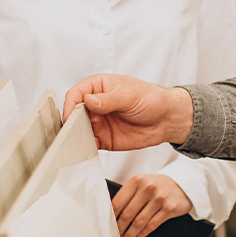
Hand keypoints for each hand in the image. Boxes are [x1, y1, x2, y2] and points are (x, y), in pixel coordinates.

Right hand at [63, 74, 193, 151]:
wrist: (166, 119)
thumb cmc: (151, 99)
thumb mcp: (130, 95)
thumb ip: (109, 99)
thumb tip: (89, 100)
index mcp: (99, 86)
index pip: (77, 94)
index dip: (70, 105)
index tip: (70, 116)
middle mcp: (95, 104)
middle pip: (73, 113)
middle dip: (69, 122)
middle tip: (69, 132)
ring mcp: (98, 122)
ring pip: (78, 129)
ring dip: (74, 136)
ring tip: (74, 143)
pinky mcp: (103, 138)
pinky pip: (88, 143)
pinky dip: (83, 147)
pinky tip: (83, 150)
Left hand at [112, 174, 192, 236]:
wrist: (183, 184)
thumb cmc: (158, 186)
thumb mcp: (143, 183)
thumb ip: (129, 195)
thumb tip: (112, 217)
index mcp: (137, 180)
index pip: (118, 202)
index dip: (110, 218)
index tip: (107, 228)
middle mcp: (148, 188)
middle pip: (127, 214)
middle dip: (119, 230)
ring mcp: (159, 198)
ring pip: (139, 222)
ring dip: (129, 236)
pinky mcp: (169, 208)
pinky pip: (151, 226)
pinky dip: (141, 234)